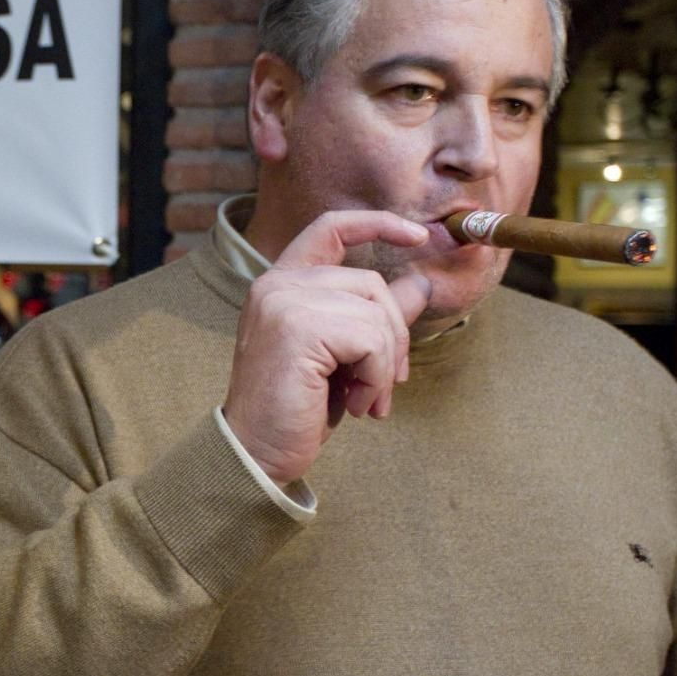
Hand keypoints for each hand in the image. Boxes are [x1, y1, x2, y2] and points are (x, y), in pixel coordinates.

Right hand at [223, 210, 432, 484]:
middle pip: (370, 283)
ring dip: (385, 364)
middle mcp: (276, 284)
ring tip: (367, 399)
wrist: (256, 452)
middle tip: (387, 383)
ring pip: (375, 313)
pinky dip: (376, 377)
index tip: (417, 235)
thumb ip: (374, 316)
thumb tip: (420, 283)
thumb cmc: (296, 407)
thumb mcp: (343, 355)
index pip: (330, 227)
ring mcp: (284, 303)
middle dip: (394, 335)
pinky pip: (371, 340)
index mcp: (281, 284)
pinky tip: (357, 404)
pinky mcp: (298, 329)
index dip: (377, 223)